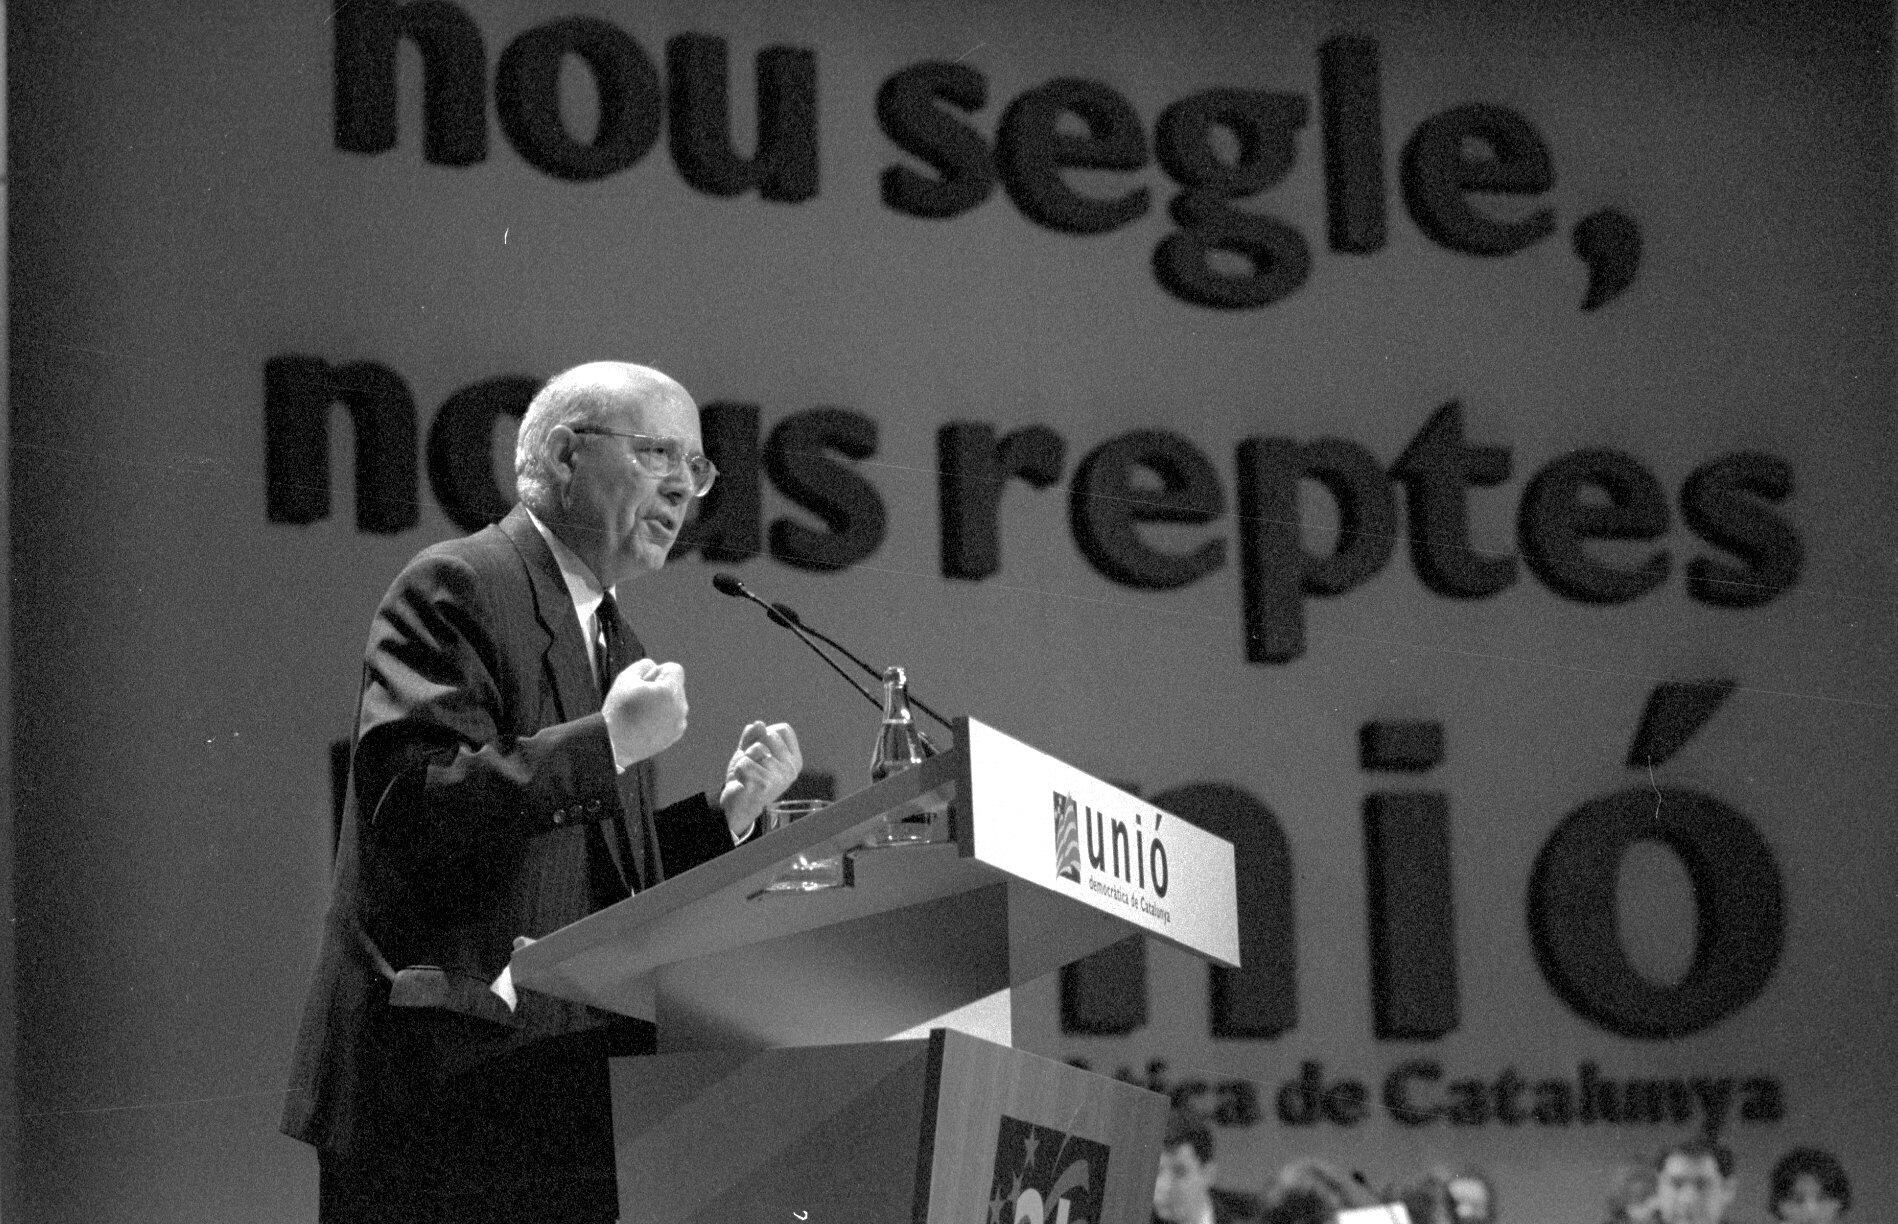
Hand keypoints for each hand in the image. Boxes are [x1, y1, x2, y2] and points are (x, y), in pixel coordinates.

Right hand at [602, 658, 687, 766]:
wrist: (614, 744)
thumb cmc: (618, 710)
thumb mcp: (625, 678)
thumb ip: (643, 665)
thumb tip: (653, 666)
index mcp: (670, 691)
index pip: (674, 669)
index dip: (657, 672)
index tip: (644, 684)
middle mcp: (680, 706)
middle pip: (675, 685)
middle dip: (660, 687)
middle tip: (639, 700)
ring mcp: (679, 722)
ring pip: (675, 702)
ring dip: (662, 702)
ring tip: (641, 713)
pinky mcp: (675, 734)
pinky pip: (674, 717)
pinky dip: (663, 717)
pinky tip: (646, 723)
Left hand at [718, 720, 801, 837]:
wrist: (740, 805)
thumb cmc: (749, 776)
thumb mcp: (749, 751)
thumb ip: (753, 736)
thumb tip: (758, 724)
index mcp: (794, 760)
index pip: (784, 729)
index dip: (766, 733)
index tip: (762, 749)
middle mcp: (791, 769)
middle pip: (770, 735)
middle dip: (754, 745)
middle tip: (753, 763)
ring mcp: (780, 777)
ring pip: (756, 749)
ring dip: (745, 759)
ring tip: (748, 774)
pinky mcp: (765, 785)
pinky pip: (745, 763)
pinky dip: (738, 770)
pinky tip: (742, 781)